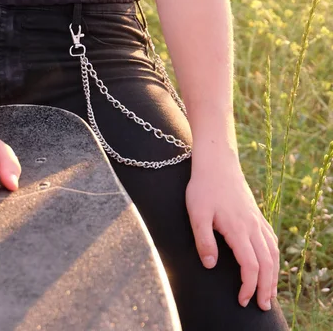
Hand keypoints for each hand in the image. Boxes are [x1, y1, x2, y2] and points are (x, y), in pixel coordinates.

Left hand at [186, 149, 278, 311]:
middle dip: (266, 288)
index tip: (241, 300)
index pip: (251, 266)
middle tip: (262, 306)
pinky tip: (270, 264)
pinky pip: (271, 240)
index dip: (248, 286)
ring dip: (274, 275)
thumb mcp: (196, 214)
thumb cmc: (202, 188)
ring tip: (270, 293)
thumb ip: (203, 241)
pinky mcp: (256, 215)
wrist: (216, 163)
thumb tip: (211, 266)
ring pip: (273, 253)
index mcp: (238, 229)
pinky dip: (274, 257)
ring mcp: (257, 220)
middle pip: (268, 264)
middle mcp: (253, 227)